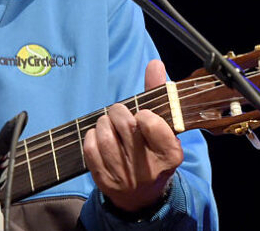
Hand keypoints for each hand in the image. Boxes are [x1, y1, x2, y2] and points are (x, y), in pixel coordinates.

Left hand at [83, 59, 183, 213]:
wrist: (142, 195)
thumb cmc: (153, 152)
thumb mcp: (164, 128)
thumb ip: (158, 94)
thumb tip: (154, 64)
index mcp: (169, 155)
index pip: (149, 122)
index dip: (143, 114)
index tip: (142, 116)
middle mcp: (148, 169)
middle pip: (124, 125)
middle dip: (118, 112)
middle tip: (120, 114)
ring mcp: (125, 177)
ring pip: (104, 136)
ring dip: (103, 123)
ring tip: (109, 124)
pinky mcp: (104, 180)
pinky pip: (90, 148)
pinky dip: (91, 136)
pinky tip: (99, 137)